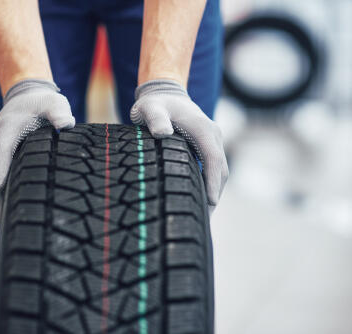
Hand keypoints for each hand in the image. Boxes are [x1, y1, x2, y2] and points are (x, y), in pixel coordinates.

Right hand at [0, 79, 74, 221]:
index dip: (0, 168)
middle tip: (3, 219)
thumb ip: (59, 113)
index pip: (2, 149)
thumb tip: (67, 124)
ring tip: (3, 221)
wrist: (25, 97)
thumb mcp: (54, 103)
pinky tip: (4, 208)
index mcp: (8, 127)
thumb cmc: (43, 103)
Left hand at [130, 79, 227, 213]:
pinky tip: (199, 200)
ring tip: (202, 216)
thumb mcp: (150, 108)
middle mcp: (212, 135)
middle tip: (204, 220)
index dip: (213, 182)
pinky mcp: (206, 146)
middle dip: (215, 194)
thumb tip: (162, 133)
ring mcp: (211, 141)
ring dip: (214, 191)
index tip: (211, 202)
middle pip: (220, 169)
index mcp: (203, 129)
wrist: (164, 93)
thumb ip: (155, 118)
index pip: (214, 158)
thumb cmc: (155, 103)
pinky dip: (209, 184)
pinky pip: (212, 168)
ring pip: (218, 171)